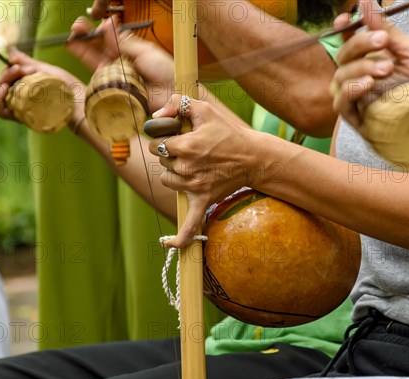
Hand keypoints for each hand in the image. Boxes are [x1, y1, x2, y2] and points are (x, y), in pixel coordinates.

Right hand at [0, 47, 84, 124]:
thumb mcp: (45, 71)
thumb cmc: (68, 88)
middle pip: (2, 88)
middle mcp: (21, 102)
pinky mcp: (24, 118)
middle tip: (20, 68)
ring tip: (12, 77)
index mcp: (25, 90)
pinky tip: (4, 90)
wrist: (82, 102)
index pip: (6, 81)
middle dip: (6, 74)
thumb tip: (10, 50)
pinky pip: (3, 112)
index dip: (7, 72)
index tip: (17, 63)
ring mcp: (22, 111)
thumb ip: (27, 62)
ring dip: (0, 85)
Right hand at [68, 16, 174, 111]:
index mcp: (129, 51)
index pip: (109, 39)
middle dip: (86, 36)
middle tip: (77, 26)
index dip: (100, 30)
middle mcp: (119, 63)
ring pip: (94, 59)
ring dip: (82, 47)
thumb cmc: (165, 71)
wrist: (171, 92)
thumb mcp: (145, 51)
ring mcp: (114, 75)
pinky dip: (87, 64)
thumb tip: (108, 23)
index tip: (95, 22)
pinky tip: (78, 49)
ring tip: (74, 35)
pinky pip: (97, 75)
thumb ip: (124, 41)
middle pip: (98, 48)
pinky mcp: (112, 88)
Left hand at [148, 95, 259, 247]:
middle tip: (191, 149)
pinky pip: (189, 225)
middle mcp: (187, 169)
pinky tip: (166, 244)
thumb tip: (155, 116)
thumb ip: (177, 104)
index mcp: (185, 146)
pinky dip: (179, 238)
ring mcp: (194, 187)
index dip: (164, 139)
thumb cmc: (229, 132)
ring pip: (167, 181)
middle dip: (171, 154)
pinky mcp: (203, 201)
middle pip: (161, 163)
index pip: (157, 145)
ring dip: (173, 174)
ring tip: (192, 165)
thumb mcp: (205, 109)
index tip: (177, 136)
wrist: (254, 157)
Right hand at [331, 0, 408, 129]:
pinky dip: (351, 90)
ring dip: (359, 67)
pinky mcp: (360, 122)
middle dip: (359, 44)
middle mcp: (364, 80)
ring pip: (340, 79)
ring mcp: (361, 101)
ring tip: (386, 68)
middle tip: (383, 41)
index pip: (350, 44)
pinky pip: (341, 104)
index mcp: (375, 62)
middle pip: (342, 58)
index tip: (346, 17)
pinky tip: (368, 83)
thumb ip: (387, 30)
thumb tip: (366, 3)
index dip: (344, 30)